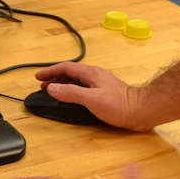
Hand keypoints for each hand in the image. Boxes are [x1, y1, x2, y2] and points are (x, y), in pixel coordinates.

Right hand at [35, 62, 151, 130]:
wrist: (142, 110)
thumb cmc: (118, 105)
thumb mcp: (91, 99)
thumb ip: (70, 93)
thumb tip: (51, 87)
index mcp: (91, 73)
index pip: (66, 68)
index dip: (50, 71)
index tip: (38, 77)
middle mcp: (95, 75)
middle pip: (70, 73)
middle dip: (55, 77)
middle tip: (42, 85)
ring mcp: (100, 83)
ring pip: (77, 80)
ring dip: (63, 84)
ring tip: (53, 91)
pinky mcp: (105, 92)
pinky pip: (83, 87)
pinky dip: (72, 90)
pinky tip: (72, 98)